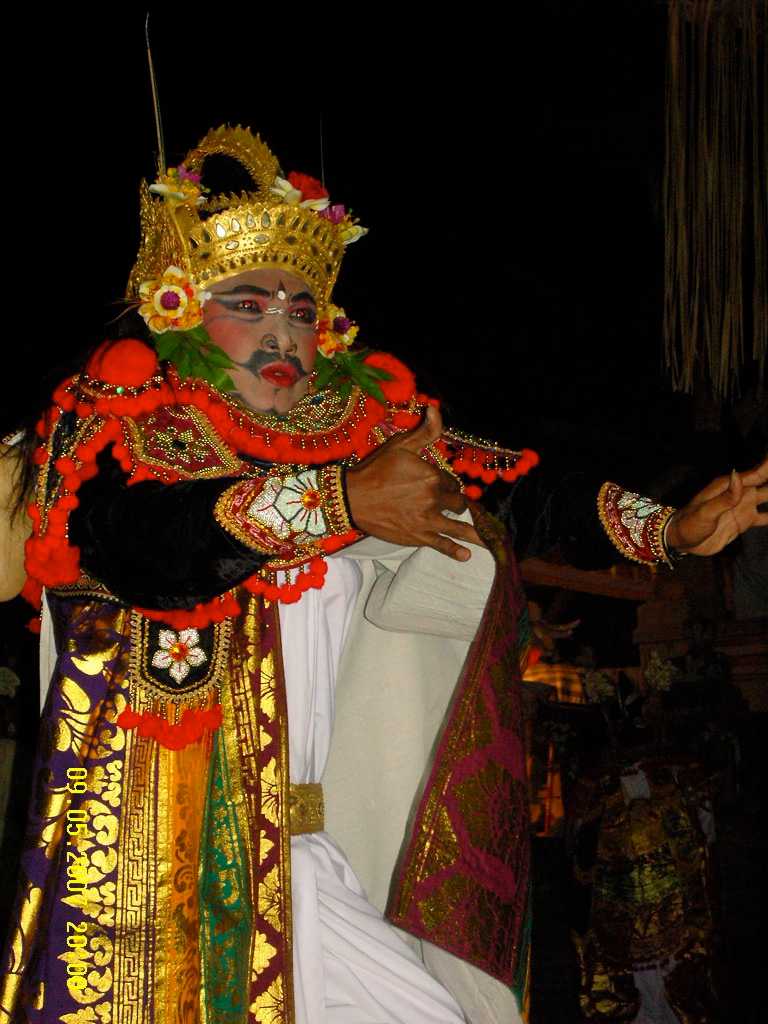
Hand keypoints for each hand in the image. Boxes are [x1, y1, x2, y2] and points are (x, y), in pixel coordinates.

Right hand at [345, 406, 483, 560]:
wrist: (353, 498)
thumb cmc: (376, 470)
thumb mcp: (400, 445)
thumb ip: (424, 431)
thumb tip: (435, 408)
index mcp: (432, 477)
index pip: (451, 483)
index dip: (448, 484)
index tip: (442, 486)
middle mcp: (434, 499)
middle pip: (457, 503)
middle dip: (457, 504)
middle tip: (457, 507)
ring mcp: (428, 520)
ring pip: (457, 526)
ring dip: (473, 533)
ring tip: (486, 541)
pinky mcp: (418, 536)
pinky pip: (442, 544)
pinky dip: (455, 551)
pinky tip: (466, 555)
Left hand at [666, 457, 767, 556]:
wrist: (683, 541)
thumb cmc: (690, 523)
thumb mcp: (706, 511)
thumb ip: (725, 497)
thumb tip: (738, 475)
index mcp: (730, 486)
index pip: (757, 473)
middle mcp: (741, 492)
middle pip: (767, 481)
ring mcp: (744, 506)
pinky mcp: (745, 520)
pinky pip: (767, 516)